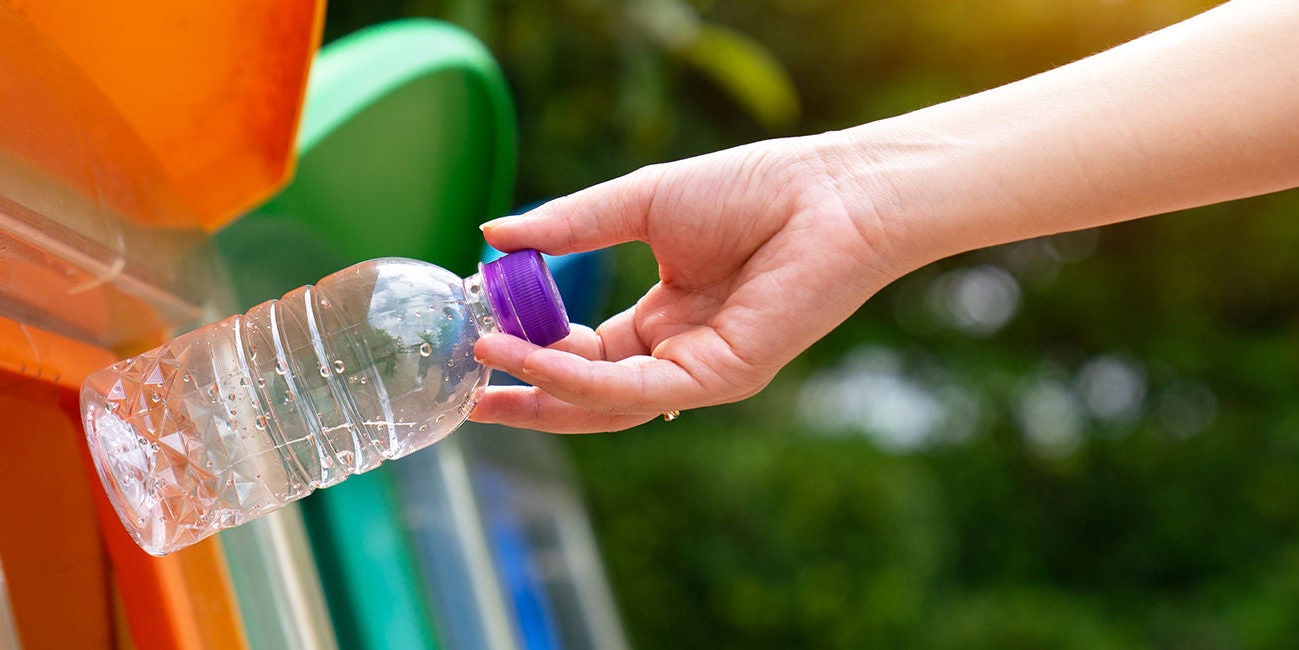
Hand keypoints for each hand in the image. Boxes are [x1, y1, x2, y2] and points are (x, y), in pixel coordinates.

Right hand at [470, 137, 901, 432]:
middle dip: (526, 399)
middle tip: (469, 396)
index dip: (530, 353)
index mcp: (663, 321)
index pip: (583, 357)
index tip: (481, 337)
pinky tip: (533, 356)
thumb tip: (490, 236)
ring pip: (605, 403)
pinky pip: (635, 390)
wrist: (829, 190)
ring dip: (541, 389)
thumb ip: (568, 227)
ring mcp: (699, 373)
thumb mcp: (640, 204)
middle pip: (588, 397)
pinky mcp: (721, 378)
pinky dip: (578, 378)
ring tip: (485, 365)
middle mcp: (678, 356)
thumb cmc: (753, 189)